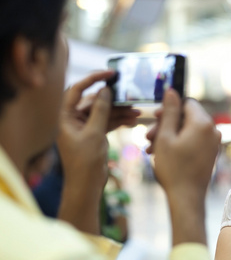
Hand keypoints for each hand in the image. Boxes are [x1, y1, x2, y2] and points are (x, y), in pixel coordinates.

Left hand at [57, 70, 139, 233]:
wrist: (86, 186)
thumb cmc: (85, 161)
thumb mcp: (94, 133)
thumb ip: (100, 109)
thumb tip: (105, 90)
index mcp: (64, 116)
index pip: (77, 89)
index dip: (94, 79)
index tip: (110, 73)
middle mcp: (72, 119)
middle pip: (93, 101)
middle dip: (113, 100)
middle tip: (129, 94)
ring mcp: (84, 127)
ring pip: (103, 112)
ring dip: (119, 112)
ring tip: (137, 112)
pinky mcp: (93, 135)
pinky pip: (107, 122)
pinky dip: (119, 121)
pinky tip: (133, 121)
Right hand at [146, 89, 220, 244]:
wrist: (186, 198)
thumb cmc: (174, 168)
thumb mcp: (166, 136)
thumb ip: (169, 111)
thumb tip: (172, 90)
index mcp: (203, 123)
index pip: (186, 103)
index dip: (169, 108)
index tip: (154, 117)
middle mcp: (213, 130)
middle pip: (186, 117)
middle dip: (165, 124)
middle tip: (147, 136)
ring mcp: (213, 143)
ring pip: (187, 130)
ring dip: (168, 135)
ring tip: (150, 148)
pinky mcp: (210, 153)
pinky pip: (193, 141)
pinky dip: (178, 143)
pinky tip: (161, 153)